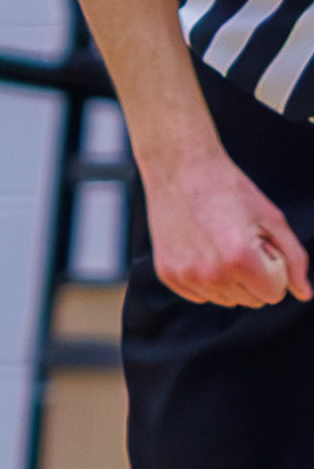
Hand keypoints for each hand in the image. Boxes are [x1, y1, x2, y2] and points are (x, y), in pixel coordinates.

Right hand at [143, 145, 311, 307]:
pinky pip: (200, 295)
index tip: (259, 243)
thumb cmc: (229, 188)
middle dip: (253, 276)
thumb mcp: (272, 218)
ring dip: (229, 279)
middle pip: (251, 301)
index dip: (273, 268)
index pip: (274, 294)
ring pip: (226, 300)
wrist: (180, 167)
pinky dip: (205, 279)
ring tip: (218, 243)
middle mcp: (212, 274)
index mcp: (242, 260)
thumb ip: (294, 259)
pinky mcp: (167, 274)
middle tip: (237, 239)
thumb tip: (304, 294)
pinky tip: (200, 249)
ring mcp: (186, 276)